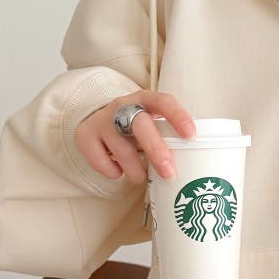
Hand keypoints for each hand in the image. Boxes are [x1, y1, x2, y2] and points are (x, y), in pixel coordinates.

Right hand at [74, 90, 195, 183]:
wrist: (98, 120)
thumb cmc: (136, 128)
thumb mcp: (152, 124)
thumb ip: (167, 136)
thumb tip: (194, 165)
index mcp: (145, 100)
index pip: (163, 101)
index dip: (178, 116)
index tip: (191, 135)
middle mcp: (122, 106)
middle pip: (140, 125)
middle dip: (156, 151)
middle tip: (169, 173)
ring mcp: (102, 120)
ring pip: (121, 149)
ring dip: (136, 170)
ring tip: (142, 178)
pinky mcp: (84, 135)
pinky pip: (100, 160)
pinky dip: (112, 171)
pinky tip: (118, 170)